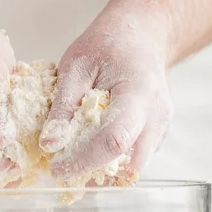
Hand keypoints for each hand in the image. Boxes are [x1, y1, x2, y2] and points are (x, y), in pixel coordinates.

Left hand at [40, 9, 172, 184]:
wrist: (142, 36)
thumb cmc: (107, 45)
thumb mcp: (75, 66)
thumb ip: (63, 106)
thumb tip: (49, 145)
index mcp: (138, 93)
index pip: (115, 140)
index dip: (85, 161)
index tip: (57, 169)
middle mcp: (157, 116)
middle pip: (128, 164)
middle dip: (94, 175)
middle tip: (64, 171)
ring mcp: (161, 128)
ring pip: (132, 168)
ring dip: (103, 172)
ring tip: (74, 161)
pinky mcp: (158, 136)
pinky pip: (134, 160)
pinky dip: (111, 163)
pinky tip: (90, 150)